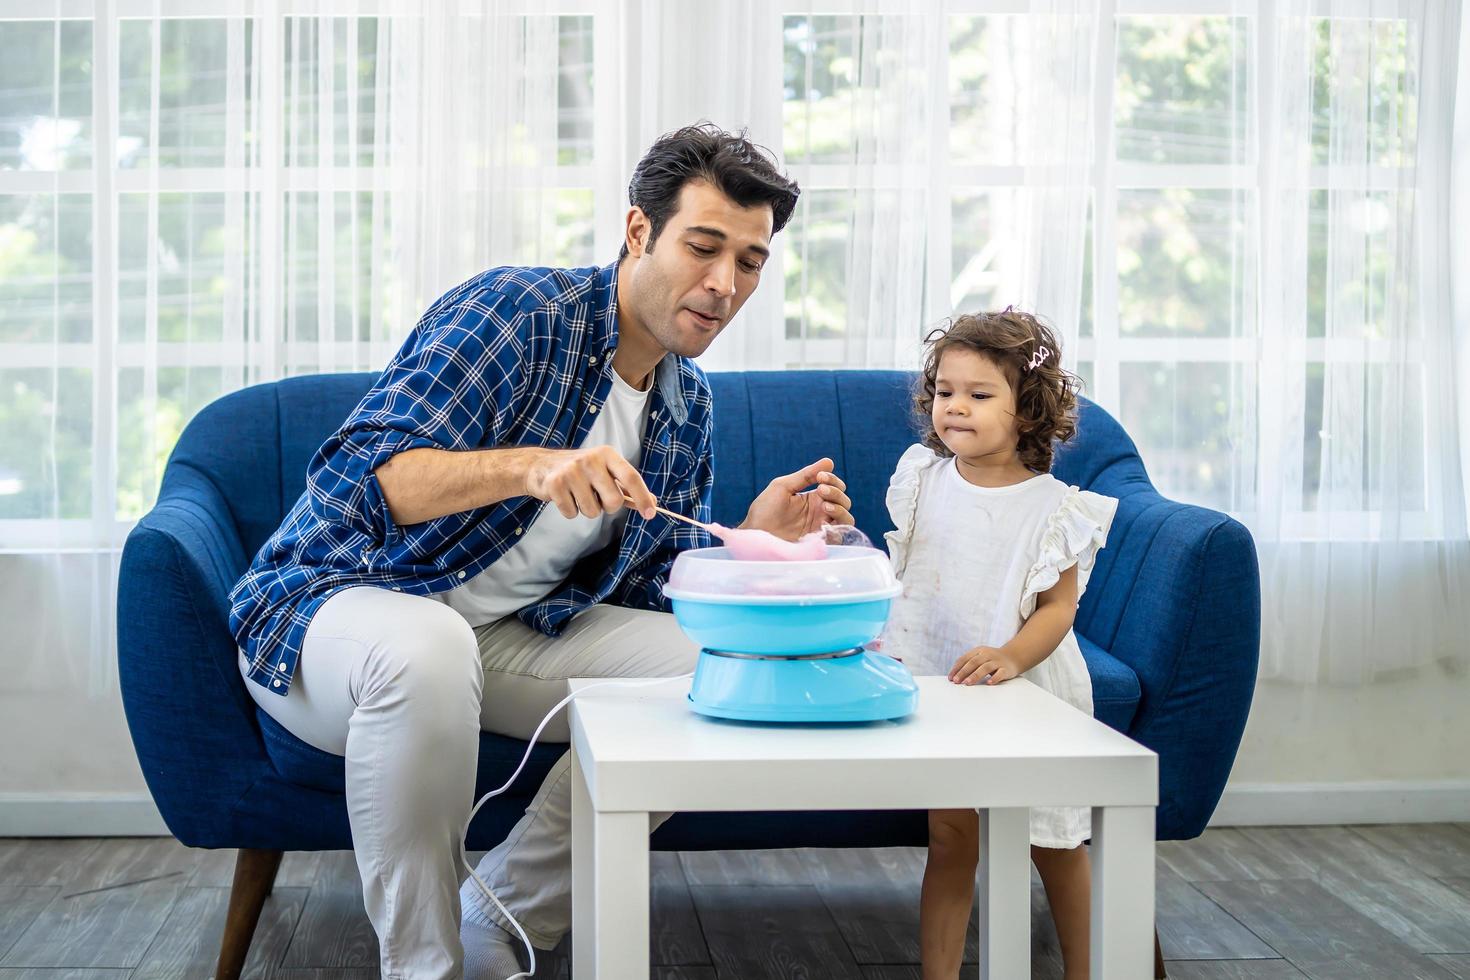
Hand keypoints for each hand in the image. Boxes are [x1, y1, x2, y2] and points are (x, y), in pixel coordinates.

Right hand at [523, 446, 656, 519]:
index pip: (631, 477)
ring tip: (577, 494)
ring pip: (593, 511)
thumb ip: (628, 488)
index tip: (650, 514)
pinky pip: (572, 514)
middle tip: (596, 497)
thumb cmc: (580, 471)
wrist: (541, 466)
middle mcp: (591, 460)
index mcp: (607, 454)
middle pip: (614, 501)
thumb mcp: (605, 472)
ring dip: (586, 509)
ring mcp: (572, 471)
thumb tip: (654, 503)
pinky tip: (564, 497)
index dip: (643, 497)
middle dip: (607, 507)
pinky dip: (570, 511)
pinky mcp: (555, 484)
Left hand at [741, 457, 853, 539]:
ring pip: (847, 518)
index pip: (835, 486)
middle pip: (844, 500)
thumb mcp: (783, 486)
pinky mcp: (820, 542)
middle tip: (820, 489)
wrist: (754, 536)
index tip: (820, 477)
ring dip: (840, 508)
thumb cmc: (764, 511)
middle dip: (836, 491)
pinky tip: (825, 521)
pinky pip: (840, 535)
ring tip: (825, 506)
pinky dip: (839, 526)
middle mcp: (820, 512)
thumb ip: (806, 475)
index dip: (832, 479)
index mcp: (813, 498)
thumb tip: (829, 461)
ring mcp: (821, 528)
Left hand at [949, 646, 1020, 685]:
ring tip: (967, 683)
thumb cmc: (991, 660)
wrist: (1013, 657)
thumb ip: (969, 665)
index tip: (951, 678)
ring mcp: (997, 661)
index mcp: (978, 651)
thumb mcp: (980, 658)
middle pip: (974, 662)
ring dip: (975, 675)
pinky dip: (994, 678)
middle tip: (956, 681)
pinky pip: (1000, 673)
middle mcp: (987, 654)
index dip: (957, 668)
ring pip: (985, 667)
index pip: (965, 658)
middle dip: (963, 672)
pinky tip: (989, 683)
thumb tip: (954, 677)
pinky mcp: (1006, 669)